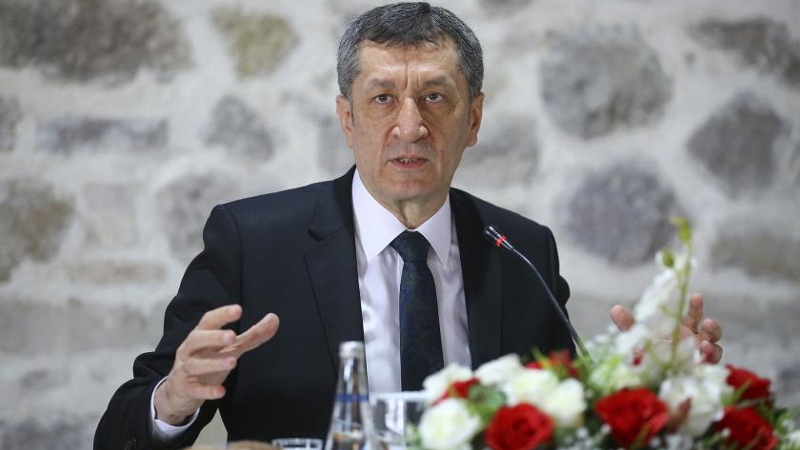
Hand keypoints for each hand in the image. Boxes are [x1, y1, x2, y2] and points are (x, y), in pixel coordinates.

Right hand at [154, 305, 279, 424]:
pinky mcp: (185, 389)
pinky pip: (195, 390)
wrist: (178, 392)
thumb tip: (274, 319)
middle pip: (197, 339)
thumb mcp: (229, 348)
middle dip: (213, 337)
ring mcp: (185, 369)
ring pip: (195, 364)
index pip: (208, 321)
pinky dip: (207, 391)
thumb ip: (252, 335)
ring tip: (233, 362)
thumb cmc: (206, 362)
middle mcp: (190, 350)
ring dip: (213, 363)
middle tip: (231, 336)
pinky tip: (221, 392)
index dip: (221, 314)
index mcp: (201, 336)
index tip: (238, 310)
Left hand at [609, 293, 722, 362]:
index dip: (696, 306)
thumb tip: (615, 309)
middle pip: (711, 331)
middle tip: (707, 323)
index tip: (696, 296)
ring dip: (712, 346)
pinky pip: (712, 365)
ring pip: (715, 348)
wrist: (649, 378)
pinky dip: (710, 361)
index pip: (694, 315)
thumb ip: (630, 325)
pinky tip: (703, 358)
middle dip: (712, 327)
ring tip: (704, 344)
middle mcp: (695, 342)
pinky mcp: (701, 370)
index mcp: (683, 331)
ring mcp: (700, 357)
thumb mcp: (639, 338)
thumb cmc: (649, 355)